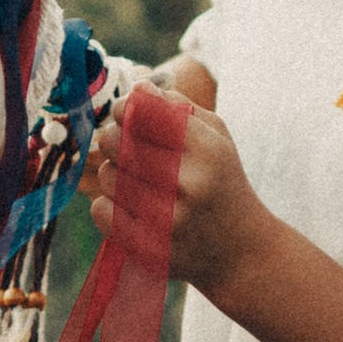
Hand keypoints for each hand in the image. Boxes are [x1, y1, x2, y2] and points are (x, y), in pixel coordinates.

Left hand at [84, 96, 273, 307]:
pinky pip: (100, 210)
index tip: (126, 113)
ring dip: (113, 172)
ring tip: (136, 179)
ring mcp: (167, 220)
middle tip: (125, 145)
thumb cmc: (222, 184)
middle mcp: (188, 184)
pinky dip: (107, 203)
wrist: (242, 252)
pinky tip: (129, 205)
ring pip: (107, 175)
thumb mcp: (216, 138)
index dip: (126, 108)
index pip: (143, 112)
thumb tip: (136, 89)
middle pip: (116, 142)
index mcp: (206, 150)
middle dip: (114, 139)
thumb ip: (177, 109)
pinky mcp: (148, 248)